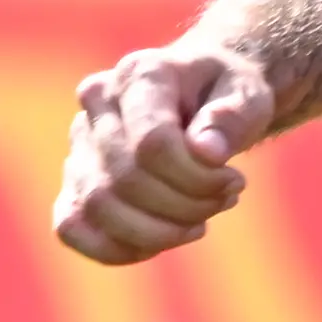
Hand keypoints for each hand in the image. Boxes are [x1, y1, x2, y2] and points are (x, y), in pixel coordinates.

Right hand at [52, 45, 274, 263]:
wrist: (204, 96)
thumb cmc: (227, 96)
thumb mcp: (248, 95)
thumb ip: (233, 118)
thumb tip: (207, 152)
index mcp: (141, 73)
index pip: (152, 142)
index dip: (195, 177)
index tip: (234, 181)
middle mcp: (98, 103)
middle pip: (125, 178)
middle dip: (184, 205)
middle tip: (226, 199)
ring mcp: (78, 143)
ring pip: (96, 207)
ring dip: (157, 231)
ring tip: (200, 220)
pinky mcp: (73, 181)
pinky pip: (72, 228)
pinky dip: (118, 248)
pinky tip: (162, 241)